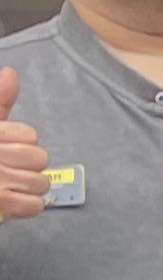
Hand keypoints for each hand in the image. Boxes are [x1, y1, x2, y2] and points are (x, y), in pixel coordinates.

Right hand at [0, 66, 44, 219]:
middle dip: (25, 168)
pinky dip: (25, 207)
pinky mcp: (1, 204)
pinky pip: (36, 205)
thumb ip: (0, 102)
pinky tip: (10, 203)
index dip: (20, 146)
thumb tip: (11, 72)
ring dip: (26, 189)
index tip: (2, 153)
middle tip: (3, 173)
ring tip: (5, 189)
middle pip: (39, 159)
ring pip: (41, 183)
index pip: (30, 135)